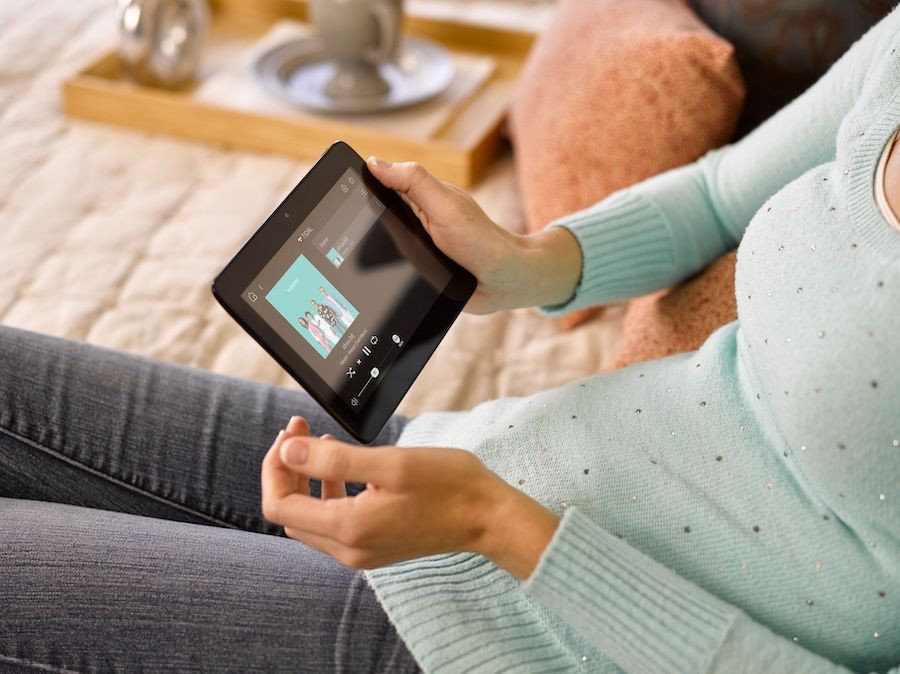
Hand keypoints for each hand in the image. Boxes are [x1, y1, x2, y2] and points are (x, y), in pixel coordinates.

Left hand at [260, 417, 560, 578]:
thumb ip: (334, 459)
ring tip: (317, 440)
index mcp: (348, 529)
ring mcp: (362, 552)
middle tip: (298, 429)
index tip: (289, 433)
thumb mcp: (390, 463)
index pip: (280, 504)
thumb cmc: (449, 486)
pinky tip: (343, 465)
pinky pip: (333, 522)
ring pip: (309, 517)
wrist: (488, 517)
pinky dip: (327, 491)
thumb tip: (289, 451)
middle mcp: (349, 549)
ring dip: (306, 478)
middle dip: (287, 468)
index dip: (275, 465)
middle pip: (290, 513)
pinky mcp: (374, 546)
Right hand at [367, 157, 581, 313]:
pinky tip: (381, 283)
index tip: (337, 189)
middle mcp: (412, 221)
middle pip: (371, 218)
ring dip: (372, 256)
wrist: (504, 284)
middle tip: (350, 237)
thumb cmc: (482, 241)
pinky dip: (384, 278)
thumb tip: (374, 164)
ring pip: (377, 248)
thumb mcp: (446, 206)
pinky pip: (390, 275)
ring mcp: (412, 248)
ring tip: (365, 262)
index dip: (357, 185)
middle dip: (360, 226)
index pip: (378, 185)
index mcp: (417, 198)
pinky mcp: (414, 274)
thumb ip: (415, 182)